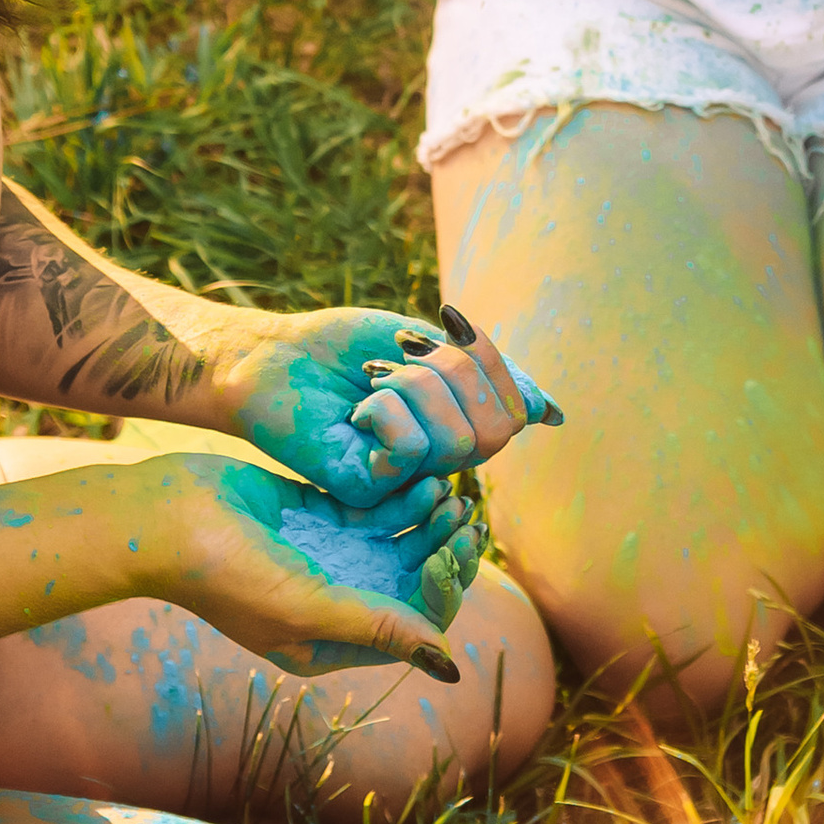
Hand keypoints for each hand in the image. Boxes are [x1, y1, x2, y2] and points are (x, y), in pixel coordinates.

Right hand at [127, 450, 488, 682]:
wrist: (162, 516)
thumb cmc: (224, 572)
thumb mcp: (304, 605)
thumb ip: (376, 625)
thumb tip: (447, 662)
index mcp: (326, 642)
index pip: (407, 628)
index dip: (441, 594)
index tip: (454, 554)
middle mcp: (330, 603)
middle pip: (408, 582)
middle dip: (442, 553)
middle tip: (468, 520)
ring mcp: (322, 556)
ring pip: (395, 542)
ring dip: (426, 521)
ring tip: (450, 492)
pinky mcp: (313, 514)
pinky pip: (371, 510)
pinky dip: (400, 497)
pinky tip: (422, 477)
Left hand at [207, 301, 559, 513]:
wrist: (274, 355)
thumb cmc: (344, 348)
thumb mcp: (430, 348)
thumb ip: (488, 378)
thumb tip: (548, 413)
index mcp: (457, 426)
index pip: (514, 410)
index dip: (489, 362)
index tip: (446, 330)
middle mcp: (439, 460)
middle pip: (495, 428)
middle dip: (452, 374)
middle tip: (399, 361)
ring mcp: (407, 481)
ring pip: (457, 439)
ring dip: (413, 389)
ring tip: (370, 386)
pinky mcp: (371, 492)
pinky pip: (413, 449)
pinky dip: (386, 411)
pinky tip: (354, 412)